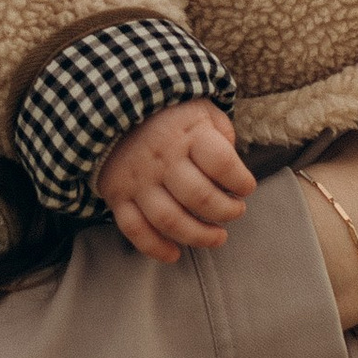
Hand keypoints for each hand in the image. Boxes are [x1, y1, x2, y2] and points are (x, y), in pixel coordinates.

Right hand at [95, 99, 256, 263]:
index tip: (245, 187)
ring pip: (170, 220)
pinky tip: (174, 254)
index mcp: (186, 133)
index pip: (222, 164)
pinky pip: (134, 229)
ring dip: (198, 236)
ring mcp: (137, 180)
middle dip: (226, 212)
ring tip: (217, 237)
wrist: (112, 103)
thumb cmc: (168, 112)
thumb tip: (233, 169)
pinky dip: (154, 248)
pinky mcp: (117, 195)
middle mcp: (161, 158)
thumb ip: (222, 134)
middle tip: (235, 212)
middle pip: (200, 198)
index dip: (241, 182)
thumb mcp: (201, 109)